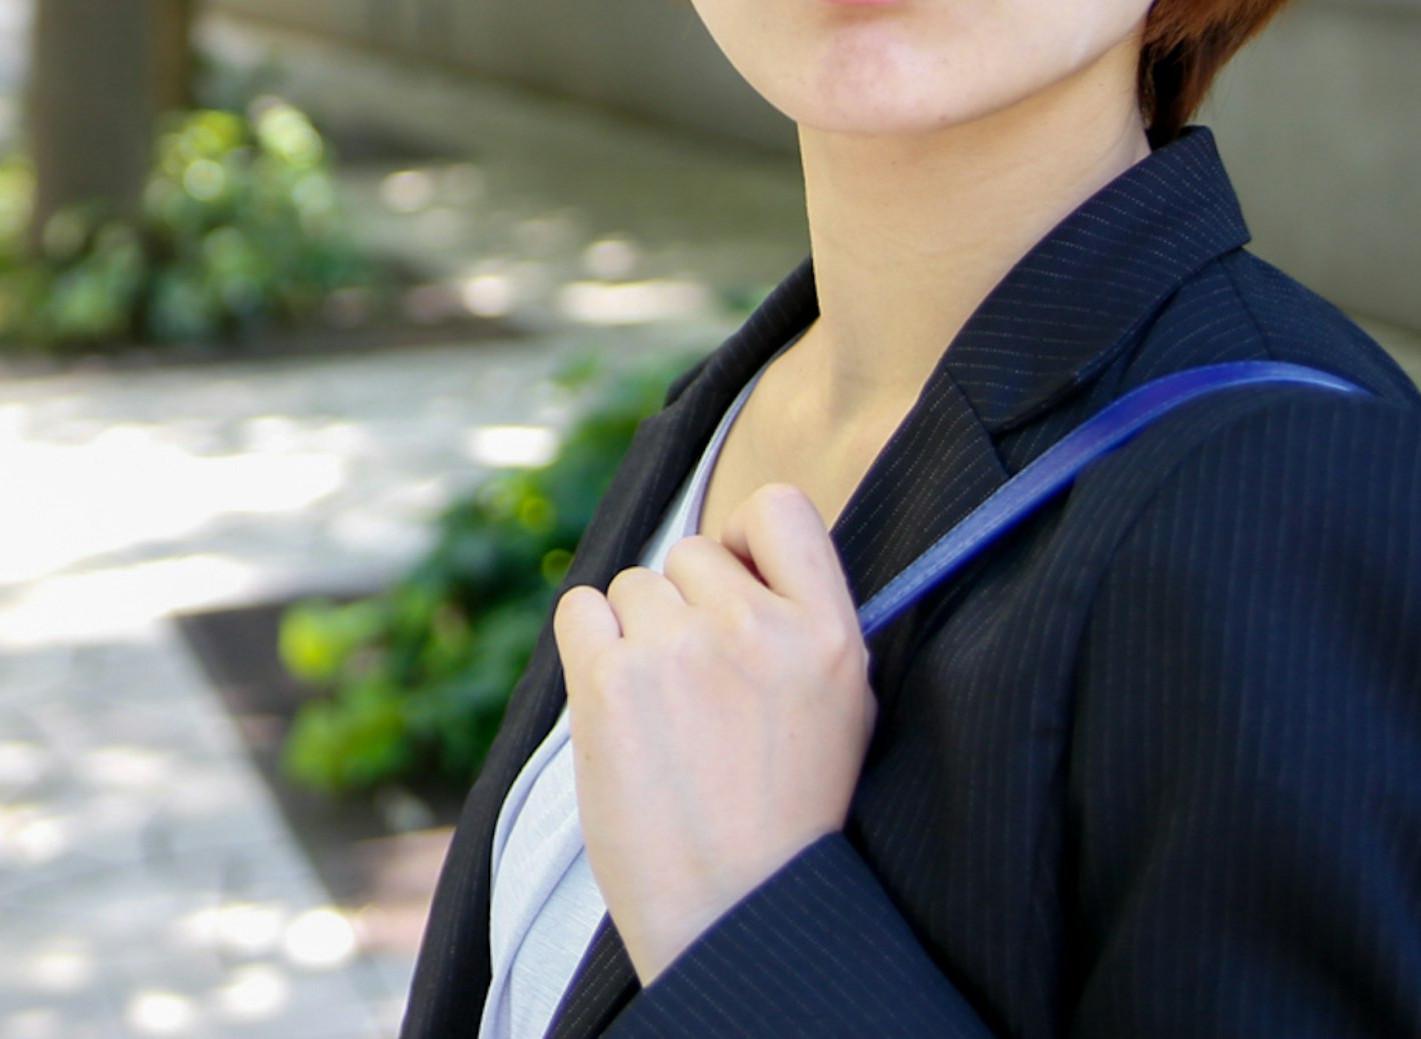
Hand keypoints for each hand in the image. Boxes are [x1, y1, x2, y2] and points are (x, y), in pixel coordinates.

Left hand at [552, 482, 873, 983]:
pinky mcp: (610, 680)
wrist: (732, 911)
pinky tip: (617, 704)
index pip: (782, 509)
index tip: (735, 578)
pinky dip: (589, 645)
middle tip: (699, 692)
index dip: (746, 536)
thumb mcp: (839, 711)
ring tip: (666, 718)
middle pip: (690, 554)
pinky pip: (580, 608)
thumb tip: (740, 556)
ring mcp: (680, 649)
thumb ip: (801, 624)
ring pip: (634, 586)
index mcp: (832, 636)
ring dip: (637, 636)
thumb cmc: (782, 817)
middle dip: (685, 608)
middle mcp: (757, 629)